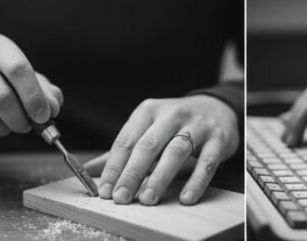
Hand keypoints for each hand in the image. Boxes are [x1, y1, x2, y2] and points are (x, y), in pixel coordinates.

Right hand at [0, 33, 62, 142]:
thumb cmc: (1, 78)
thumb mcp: (26, 77)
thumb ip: (46, 91)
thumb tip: (51, 107)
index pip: (18, 69)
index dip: (34, 96)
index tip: (44, 115)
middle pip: (2, 97)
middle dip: (21, 118)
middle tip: (27, 125)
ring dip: (6, 129)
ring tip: (9, 125)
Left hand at [99, 95, 238, 205]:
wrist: (217, 109)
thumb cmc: (175, 124)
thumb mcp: (147, 128)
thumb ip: (122, 150)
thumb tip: (88, 170)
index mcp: (149, 111)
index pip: (127, 140)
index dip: (114, 166)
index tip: (104, 190)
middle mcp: (172, 114)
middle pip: (148, 145)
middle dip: (132, 173)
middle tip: (121, 197)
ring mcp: (197, 125)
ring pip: (176, 151)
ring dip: (160, 177)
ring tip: (147, 199)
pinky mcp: (218, 139)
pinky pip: (206, 162)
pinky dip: (196, 181)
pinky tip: (185, 198)